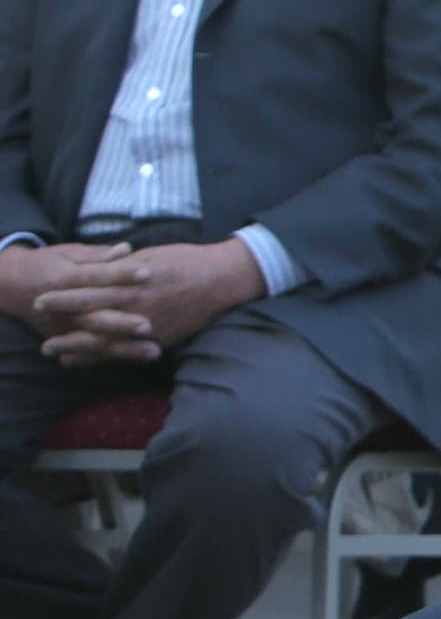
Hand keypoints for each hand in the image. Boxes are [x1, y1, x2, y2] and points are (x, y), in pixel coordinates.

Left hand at [24, 239, 260, 362]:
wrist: (222, 278)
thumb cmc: (185, 261)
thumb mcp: (149, 256)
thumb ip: (121, 266)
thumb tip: (97, 269)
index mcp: (132, 282)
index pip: (89, 292)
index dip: (63, 299)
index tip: (40, 302)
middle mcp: (139, 307)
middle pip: (95, 323)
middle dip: (68, 334)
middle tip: (44, 345)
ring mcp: (151, 326)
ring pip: (111, 343)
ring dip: (85, 352)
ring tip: (61, 358)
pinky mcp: (163, 338)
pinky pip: (131, 351)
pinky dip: (110, 358)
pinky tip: (94, 362)